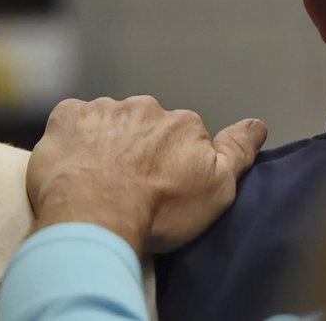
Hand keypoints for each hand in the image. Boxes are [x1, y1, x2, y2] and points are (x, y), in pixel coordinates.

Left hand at [27, 96, 267, 253]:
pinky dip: (74, 138)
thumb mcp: (217, 188)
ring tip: (100, 179)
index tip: (164, 185)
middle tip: (130, 184)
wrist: (96, 218)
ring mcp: (103, 110)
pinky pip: (72, 120)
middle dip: (139, 147)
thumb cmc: (159, 210)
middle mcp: (145, 108)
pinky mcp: (67, 117)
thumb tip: (258, 124)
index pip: (183, 135)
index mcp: (182, 123)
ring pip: (108, 122)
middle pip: (144, 125)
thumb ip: (238, 151)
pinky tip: (75, 163)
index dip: (174, 161)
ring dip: (106, 142)